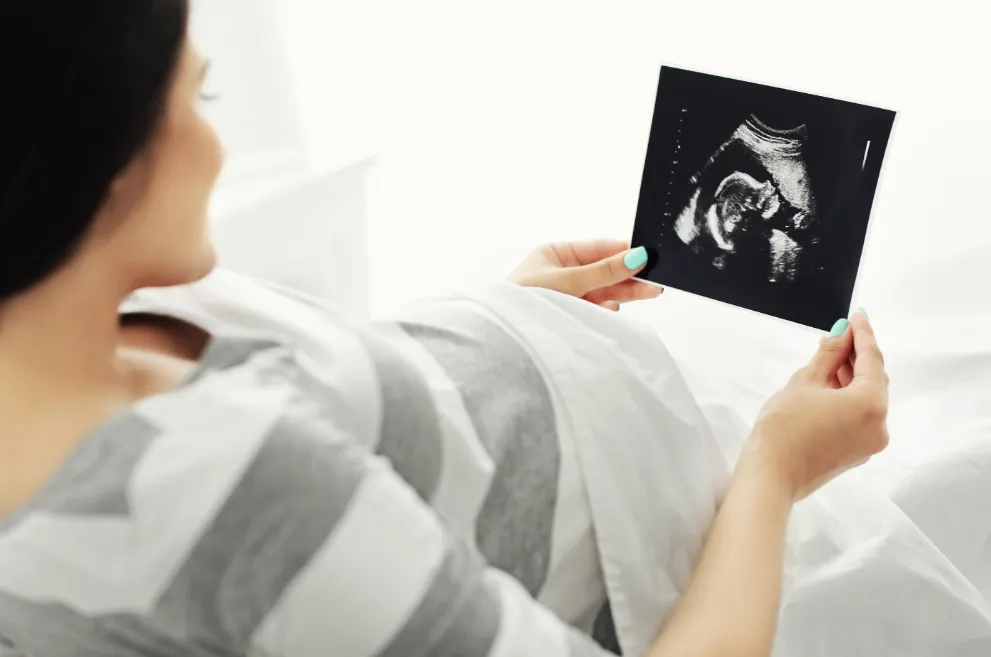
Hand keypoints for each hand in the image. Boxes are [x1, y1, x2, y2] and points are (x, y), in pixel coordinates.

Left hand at [508, 240, 661, 310]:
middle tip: (655, 278)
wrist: (504, 336)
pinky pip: (596, 308)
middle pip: (604, 270)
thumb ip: (604, 271)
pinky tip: (613, 310)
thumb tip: (636, 256)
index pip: (597, 248)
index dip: (622, 251)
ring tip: (650, 291)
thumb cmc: (524, 300)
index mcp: (555, 254)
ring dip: (624, 291)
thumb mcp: (568, 281)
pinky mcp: (570, 314)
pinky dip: (606, 309)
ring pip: (603, 289)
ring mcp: (567, 294)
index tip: (647, 254)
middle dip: (629, 274)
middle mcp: (562, 272)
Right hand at [742, 310, 888, 500]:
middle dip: (854, 356)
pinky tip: (827, 386)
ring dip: (848, 378)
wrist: (770, 476)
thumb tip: (842, 335)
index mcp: (871, 404)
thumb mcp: (804, 382)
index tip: (857, 315)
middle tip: (835, 336)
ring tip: (826, 359)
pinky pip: (857, 416)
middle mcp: (879, 425)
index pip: (872, 359)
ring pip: (864, 399)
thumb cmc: (784, 427)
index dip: (863, 334)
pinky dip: (845, 398)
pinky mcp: (855, 453)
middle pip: (872, 380)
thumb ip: (829, 356)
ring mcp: (869, 442)